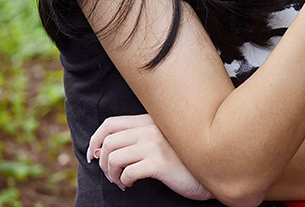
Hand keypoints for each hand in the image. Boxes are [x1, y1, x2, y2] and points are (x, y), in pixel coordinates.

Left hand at [87, 114, 212, 199]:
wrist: (211, 167)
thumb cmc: (183, 157)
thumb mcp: (161, 139)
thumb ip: (139, 136)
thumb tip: (103, 149)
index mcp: (149, 120)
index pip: (110, 123)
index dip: (95, 139)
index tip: (93, 155)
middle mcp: (151, 128)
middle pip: (108, 142)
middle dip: (102, 162)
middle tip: (110, 175)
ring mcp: (155, 144)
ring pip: (113, 158)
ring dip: (111, 174)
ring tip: (119, 182)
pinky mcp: (159, 162)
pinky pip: (127, 172)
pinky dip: (123, 181)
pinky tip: (130, 184)